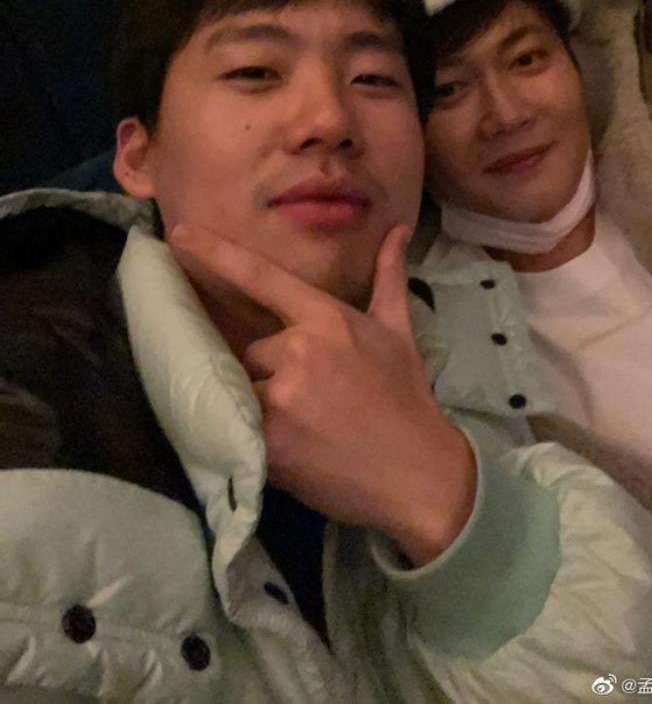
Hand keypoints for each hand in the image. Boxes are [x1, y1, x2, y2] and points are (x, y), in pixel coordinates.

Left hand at [171, 224, 475, 565]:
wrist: (419, 475)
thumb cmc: (406, 398)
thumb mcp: (399, 332)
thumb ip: (388, 277)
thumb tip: (397, 230)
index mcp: (327, 318)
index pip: (262, 277)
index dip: (216, 253)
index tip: (178, 233)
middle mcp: (300, 349)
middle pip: (253, 349)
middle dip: (274, 371)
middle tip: (313, 399)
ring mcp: (282, 396)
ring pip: (246, 387)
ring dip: (266, 404)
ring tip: (305, 427)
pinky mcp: (269, 440)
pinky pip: (242, 425)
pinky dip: (259, 435)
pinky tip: (293, 449)